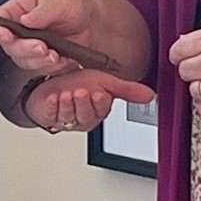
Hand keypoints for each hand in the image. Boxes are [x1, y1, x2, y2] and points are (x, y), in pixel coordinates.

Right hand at [0, 0, 97, 75]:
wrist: (91, 22)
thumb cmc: (71, 5)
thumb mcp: (57, 1)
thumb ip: (41, 11)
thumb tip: (26, 19)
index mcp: (16, 13)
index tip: (6, 35)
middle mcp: (19, 33)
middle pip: (9, 48)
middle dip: (25, 49)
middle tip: (41, 46)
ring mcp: (30, 50)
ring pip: (24, 62)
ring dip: (39, 60)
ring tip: (55, 54)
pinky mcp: (42, 62)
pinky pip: (42, 70)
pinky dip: (53, 67)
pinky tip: (63, 58)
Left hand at [21, 71, 154, 134]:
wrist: (53, 84)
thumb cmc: (79, 83)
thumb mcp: (105, 82)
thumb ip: (127, 90)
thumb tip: (151, 95)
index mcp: (98, 110)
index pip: (102, 110)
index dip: (100, 102)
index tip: (100, 93)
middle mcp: (82, 117)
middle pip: (85, 115)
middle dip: (84, 103)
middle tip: (82, 92)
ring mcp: (65, 118)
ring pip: (69, 116)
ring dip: (68, 104)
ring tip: (66, 93)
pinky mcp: (48, 117)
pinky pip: (50, 114)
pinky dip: (51, 105)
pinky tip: (52, 98)